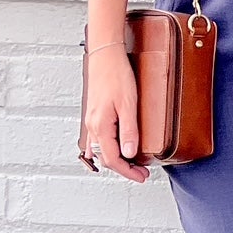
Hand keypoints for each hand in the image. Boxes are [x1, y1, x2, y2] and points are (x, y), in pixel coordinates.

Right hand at [82, 44, 149, 182]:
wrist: (105, 55)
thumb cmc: (116, 75)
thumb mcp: (128, 104)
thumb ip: (129, 131)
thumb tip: (130, 153)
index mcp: (101, 126)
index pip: (113, 159)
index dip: (128, 172)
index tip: (141, 176)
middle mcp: (93, 126)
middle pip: (105, 158)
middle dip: (123, 168)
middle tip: (141, 172)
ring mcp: (91, 120)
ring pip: (99, 150)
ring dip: (114, 160)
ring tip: (130, 163)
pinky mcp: (94, 114)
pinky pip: (95, 139)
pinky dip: (105, 149)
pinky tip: (113, 147)